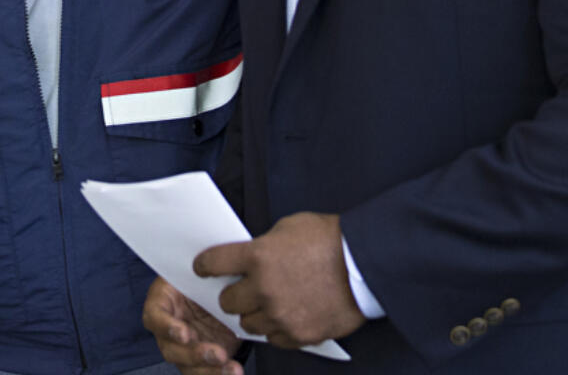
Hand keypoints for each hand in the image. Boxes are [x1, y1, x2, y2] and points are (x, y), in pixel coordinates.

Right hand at [142, 276, 242, 374]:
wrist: (221, 291)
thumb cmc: (206, 279)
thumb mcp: (203, 274)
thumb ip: (205, 278)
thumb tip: (217, 274)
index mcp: (163, 301)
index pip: (154, 316)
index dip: (167, 327)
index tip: (184, 333)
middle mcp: (168, 328)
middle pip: (171, 349)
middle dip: (194, 354)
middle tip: (217, 354)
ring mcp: (182, 347)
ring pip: (187, 366)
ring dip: (209, 370)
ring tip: (231, 368)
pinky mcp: (199, 361)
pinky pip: (204, 373)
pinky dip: (220, 374)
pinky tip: (234, 371)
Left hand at [195, 212, 364, 350]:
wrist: (365, 263)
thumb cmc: (329, 239)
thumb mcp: (287, 228)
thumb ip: (262, 246)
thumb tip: (249, 259)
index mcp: (257, 256)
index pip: (212, 263)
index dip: (204, 265)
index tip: (202, 268)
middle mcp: (264, 289)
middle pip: (227, 301)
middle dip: (233, 293)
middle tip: (243, 288)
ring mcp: (281, 315)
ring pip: (248, 324)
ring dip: (255, 313)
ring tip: (269, 303)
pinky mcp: (299, 335)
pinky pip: (274, 339)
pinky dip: (276, 329)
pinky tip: (286, 316)